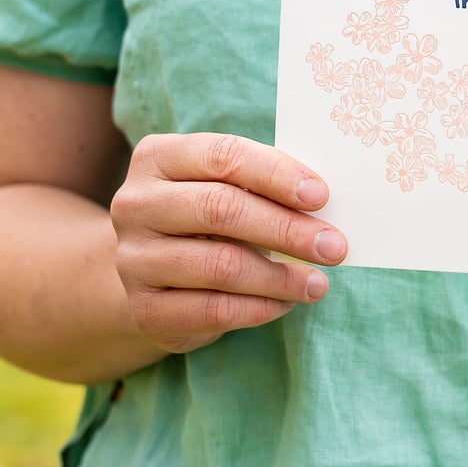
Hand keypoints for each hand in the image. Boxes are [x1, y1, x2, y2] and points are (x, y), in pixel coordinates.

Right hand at [111, 133, 345, 352]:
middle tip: (333, 247)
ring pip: (220, 265)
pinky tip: (286, 303)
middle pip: (220, 208)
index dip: (275, 174)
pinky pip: (214, 310)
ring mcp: (133, 259)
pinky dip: (260, 308)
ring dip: (280, 277)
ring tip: (318, 283)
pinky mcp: (144, 309)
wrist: (151, 276)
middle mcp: (136, 204)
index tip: (320, 196)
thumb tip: (321, 199)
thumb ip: (260, 184)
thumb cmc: (204, 220)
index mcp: (157, 157)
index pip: (222, 156)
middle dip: (286, 229)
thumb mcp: (223, 187)